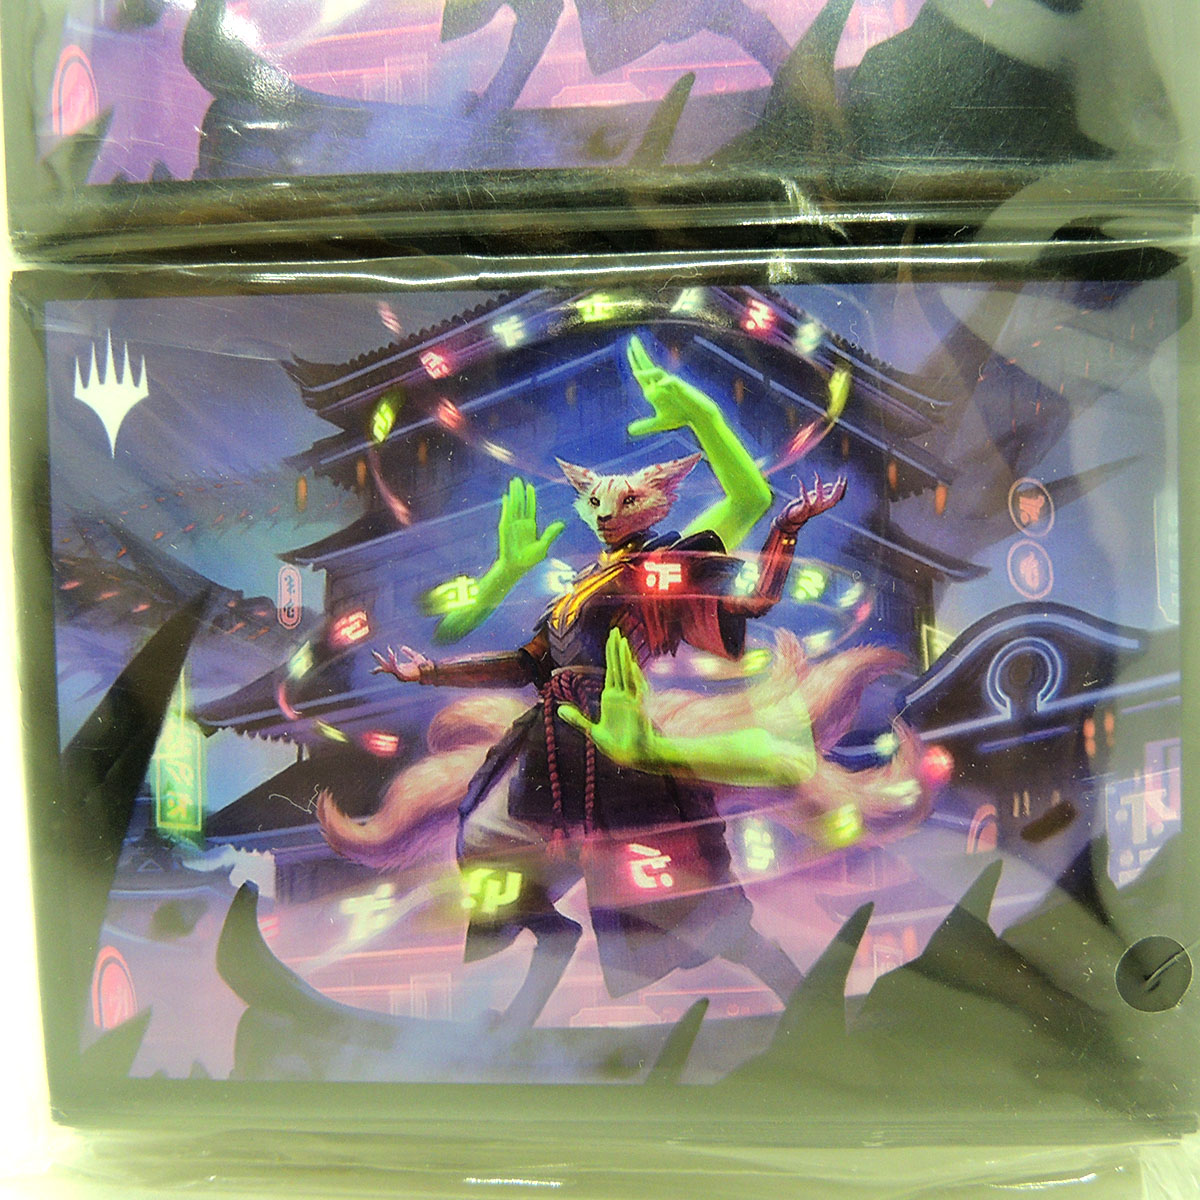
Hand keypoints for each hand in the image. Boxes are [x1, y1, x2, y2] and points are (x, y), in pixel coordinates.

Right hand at [371, 644, 428, 682]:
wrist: (429, 670)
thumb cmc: (423, 664)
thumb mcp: (414, 656)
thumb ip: (408, 652)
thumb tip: (402, 647)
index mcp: (400, 668)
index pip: (387, 666)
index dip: (381, 663)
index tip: (374, 658)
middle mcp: (399, 672)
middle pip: (385, 667)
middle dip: (380, 660)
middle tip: (373, 652)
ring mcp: (401, 675)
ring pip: (390, 667)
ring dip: (388, 659)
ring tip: (389, 651)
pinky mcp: (403, 676)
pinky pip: (395, 668)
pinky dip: (393, 661)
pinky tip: (392, 655)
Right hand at [496, 478, 564, 577]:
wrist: (517, 567)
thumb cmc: (529, 560)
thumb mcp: (543, 546)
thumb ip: (551, 534)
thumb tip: (562, 524)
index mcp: (530, 526)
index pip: (530, 507)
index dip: (530, 497)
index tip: (530, 487)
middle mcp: (520, 523)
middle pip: (520, 503)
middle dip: (519, 491)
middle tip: (517, 479)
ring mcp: (512, 524)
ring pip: (514, 505)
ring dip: (513, 494)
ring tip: (513, 483)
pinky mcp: (506, 528)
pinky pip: (506, 514)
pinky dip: (506, 505)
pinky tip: (506, 497)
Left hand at [558, 629, 663, 772]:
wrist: (633, 758)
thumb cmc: (617, 746)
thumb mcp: (591, 731)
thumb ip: (576, 719)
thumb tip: (559, 708)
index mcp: (611, 698)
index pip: (611, 671)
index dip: (611, 654)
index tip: (612, 638)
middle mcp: (622, 696)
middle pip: (619, 668)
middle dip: (617, 650)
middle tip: (615, 630)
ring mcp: (631, 701)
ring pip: (626, 675)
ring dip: (624, 659)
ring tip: (622, 642)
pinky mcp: (637, 710)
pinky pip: (635, 691)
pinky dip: (632, 678)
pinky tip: (629, 666)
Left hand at [626, 336, 717, 436]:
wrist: (700, 416)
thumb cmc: (681, 416)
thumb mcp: (660, 423)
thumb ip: (645, 425)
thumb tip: (629, 431)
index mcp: (655, 389)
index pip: (642, 373)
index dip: (635, 362)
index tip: (629, 350)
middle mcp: (662, 383)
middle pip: (648, 367)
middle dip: (639, 354)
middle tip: (632, 340)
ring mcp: (672, 385)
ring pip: (658, 374)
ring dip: (648, 373)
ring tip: (637, 373)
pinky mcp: (682, 389)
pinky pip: (673, 383)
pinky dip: (667, 383)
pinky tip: (660, 385)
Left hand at [778, 473, 846, 532]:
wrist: (791, 520)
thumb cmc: (802, 507)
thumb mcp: (814, 497)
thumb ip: (823, 492)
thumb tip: (831, 485)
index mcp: (824, 505)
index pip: (837, 497)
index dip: (842, 489)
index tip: (843, 478)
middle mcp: (820, 508)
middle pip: (833, 500)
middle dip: (837, 490)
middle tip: (839, 480)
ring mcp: (812, 509)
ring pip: (819, 500)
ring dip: (819, 489)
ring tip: (817, 478)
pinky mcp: (803, 509)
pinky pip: (805, 500)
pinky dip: (803, 491)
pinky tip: (801, 482)